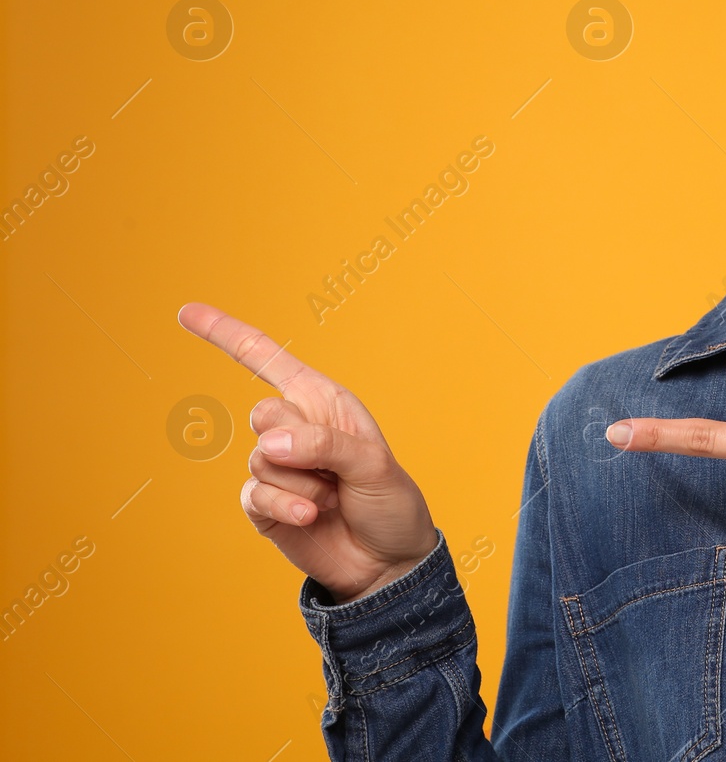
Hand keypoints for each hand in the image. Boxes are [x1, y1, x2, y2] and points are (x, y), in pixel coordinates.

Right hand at [176, 302, 437, 603]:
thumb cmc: (390, 504)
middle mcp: (296, 428)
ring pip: (261, 458)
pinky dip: (287, 506)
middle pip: (263, 414)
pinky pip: (256, 494)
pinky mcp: (265, 503)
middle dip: (302, 444)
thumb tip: (268, 442)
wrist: (387, 563)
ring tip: (334, 497)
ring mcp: (277, 467)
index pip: (268, 360)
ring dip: (304, 483)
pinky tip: (313, 517)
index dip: (227, 334)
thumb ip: (324, 444)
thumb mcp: (373, 464)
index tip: (185, 311)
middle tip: (338, 470)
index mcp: (324, 403)